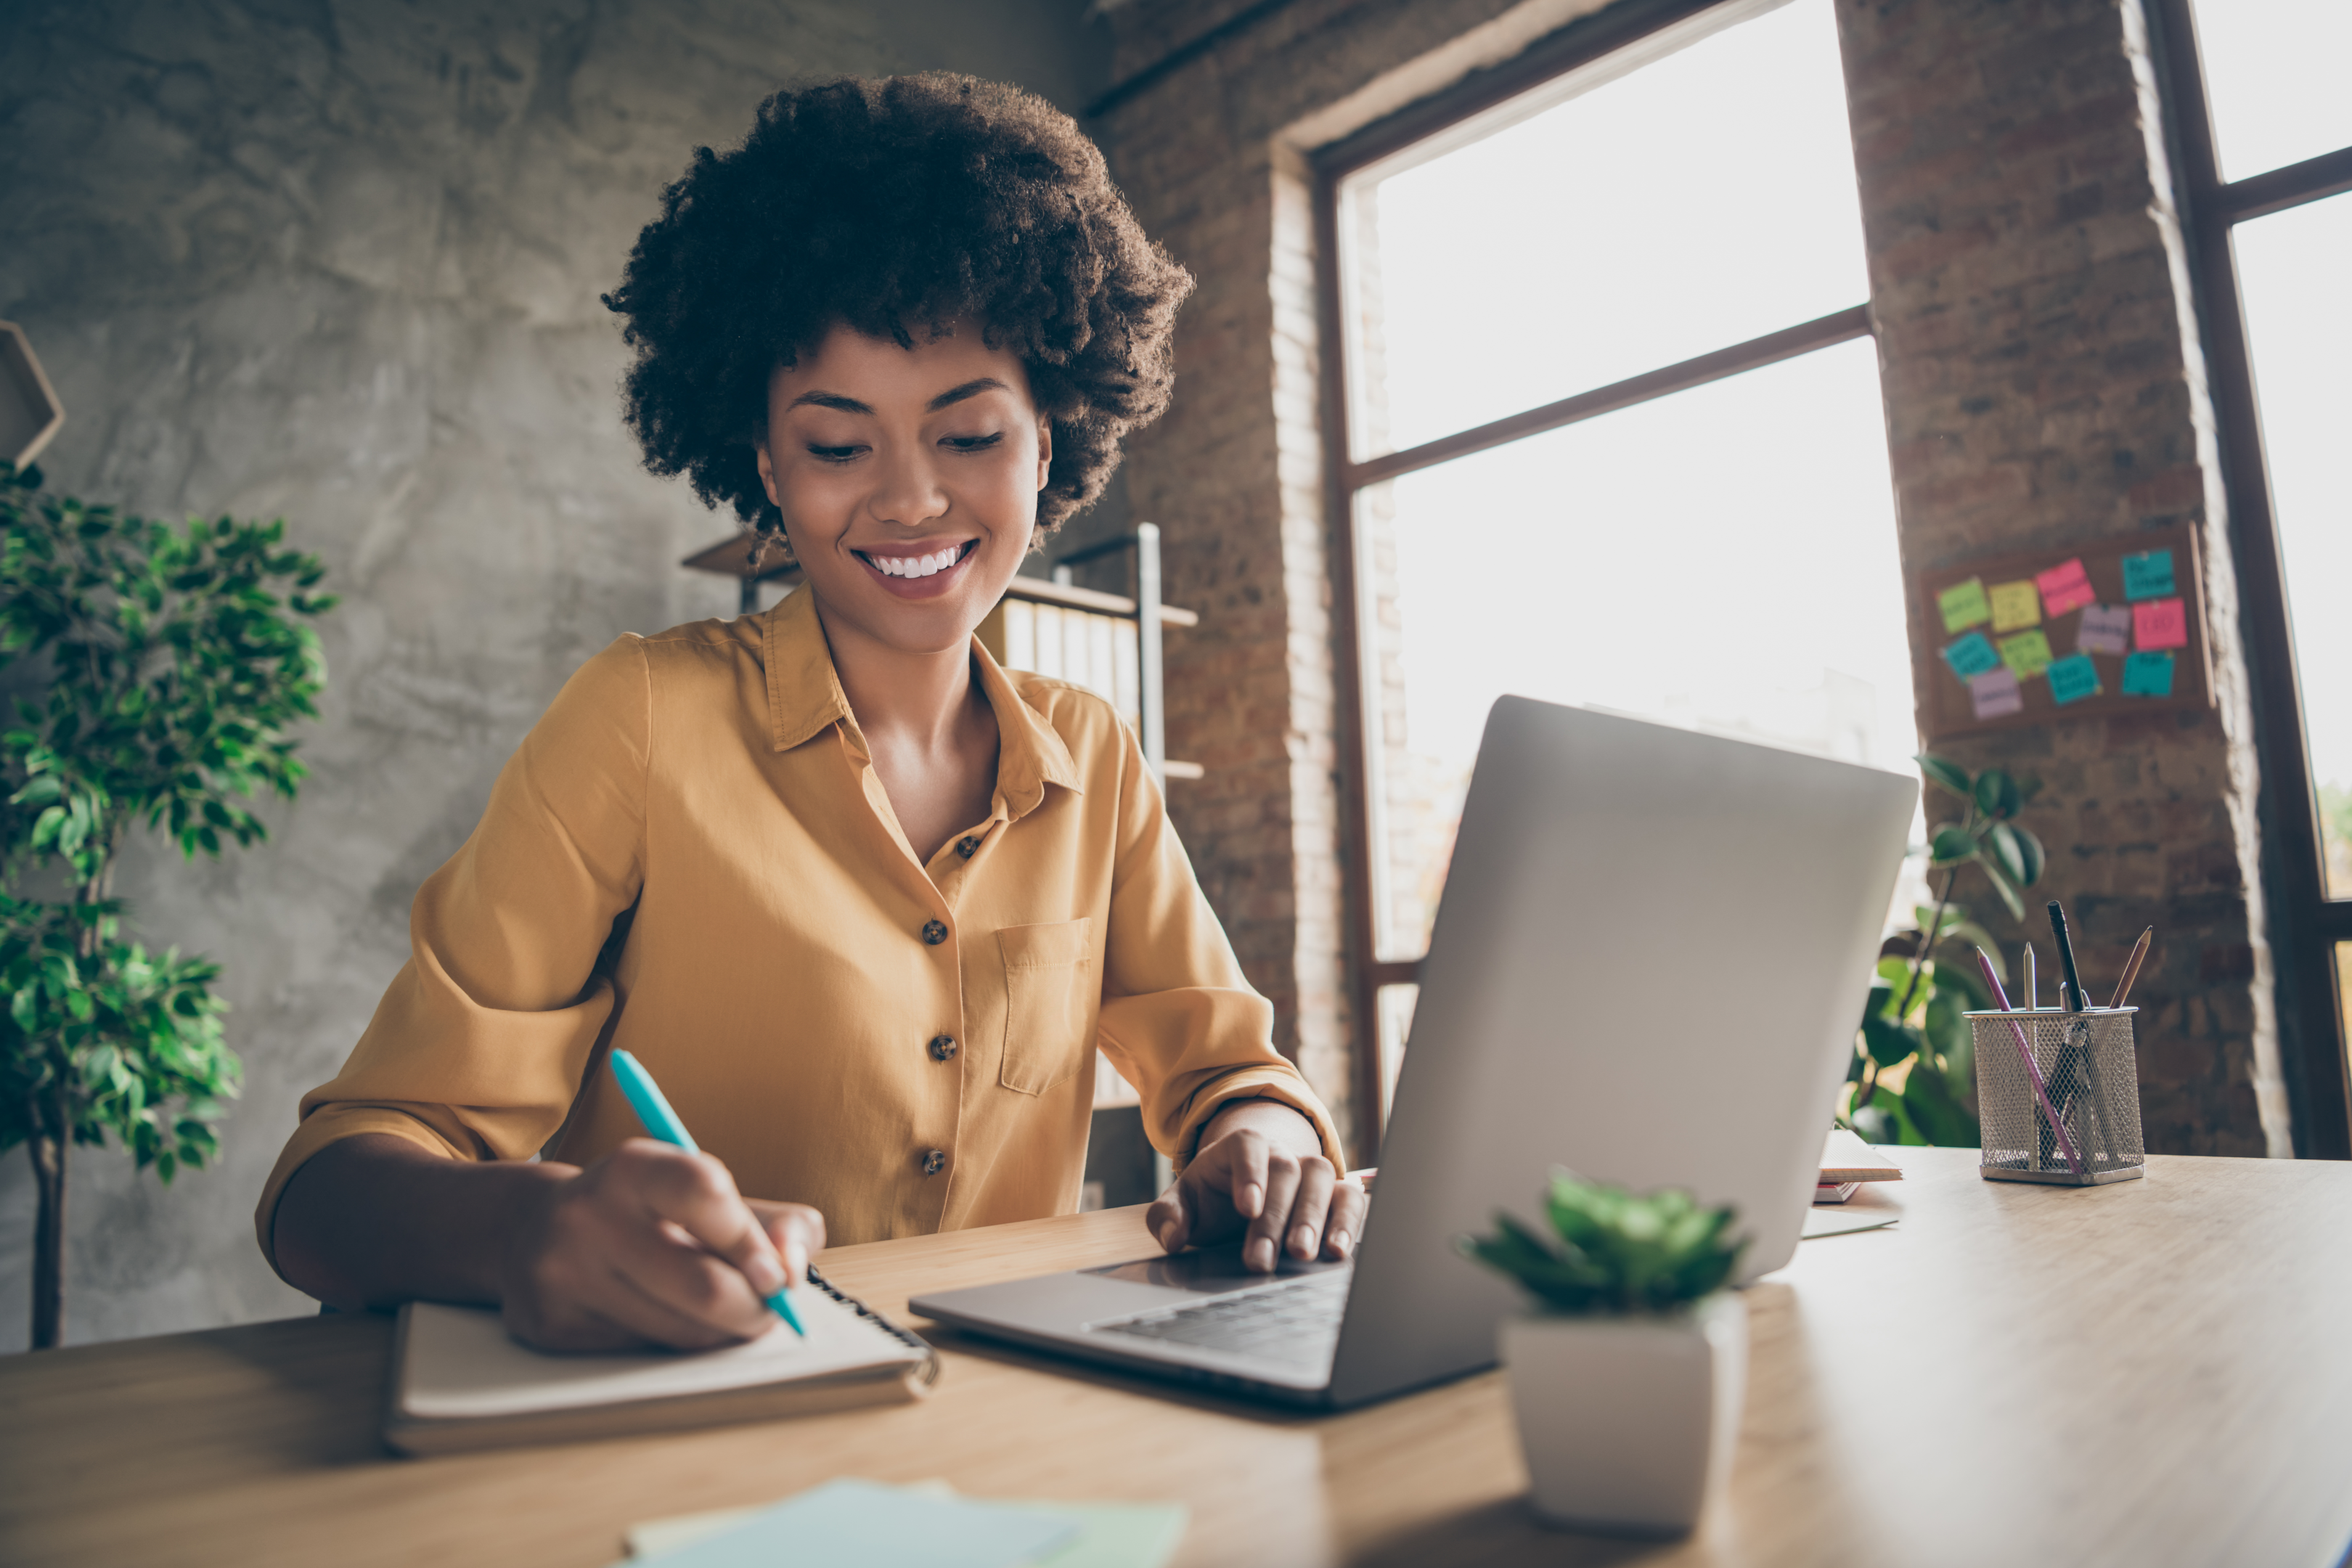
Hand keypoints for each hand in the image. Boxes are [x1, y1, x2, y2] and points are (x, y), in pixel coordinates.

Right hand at [497, 1138, 825, 1351]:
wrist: (533, 1230)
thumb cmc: (646, 1212)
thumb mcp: (707, 1195)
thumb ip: (773, 1223)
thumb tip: (794, 1267)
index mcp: (630, 1168)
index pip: (705, 1192)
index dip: (753, 1240)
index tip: (777, 1272)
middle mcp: (588, 1216)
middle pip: (703, 1285)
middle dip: (754, 1307)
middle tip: (768, 1307)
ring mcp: (563, 1274)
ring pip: (681, 1331)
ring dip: (722, 1332)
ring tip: (725, 1313)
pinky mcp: (552, 1326)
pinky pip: (646, 1353)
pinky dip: (679, 1344)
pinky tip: (672, 1320)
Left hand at [1145, 1100, 1365, 1272]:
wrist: (1243, 1194)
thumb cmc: (1213, 1198)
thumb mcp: (1184, 1203)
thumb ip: (1169, 1216)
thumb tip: (1172, 1236)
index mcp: (1241, 1146)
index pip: (1248, 1145)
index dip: (1250, 1173)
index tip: (1246, 1208)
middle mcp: (1281, 1152)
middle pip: (1286, 1170)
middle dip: (1275, 1216)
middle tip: (1263, 1257)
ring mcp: (1310, 1171)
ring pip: (1322, 1178)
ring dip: (1314, 1217)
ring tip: (1302, 1254)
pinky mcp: (1334, 1195)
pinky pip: (1349, 1199)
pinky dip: (1348, 1221)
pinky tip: (1336, 1250)